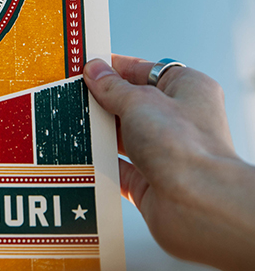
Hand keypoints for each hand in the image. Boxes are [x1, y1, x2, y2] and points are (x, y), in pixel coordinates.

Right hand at [84, 55, 254, 270]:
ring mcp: (167, 154)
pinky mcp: (152, 184)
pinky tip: (80, 152)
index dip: (117, 67)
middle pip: (134, 104)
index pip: (147, 71)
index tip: (89, 65)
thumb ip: (112, 87)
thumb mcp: (138, 101)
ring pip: (125, 136)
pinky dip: (101, 162)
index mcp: (188, 90)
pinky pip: (120, 168)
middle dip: (104, 100)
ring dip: (101, 131)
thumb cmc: (183, 145)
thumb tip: (94, 71)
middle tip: (72, 91)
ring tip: (72, 118)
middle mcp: (181, 121)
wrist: (198, 205)